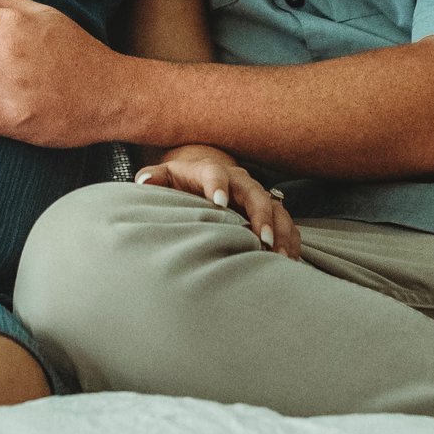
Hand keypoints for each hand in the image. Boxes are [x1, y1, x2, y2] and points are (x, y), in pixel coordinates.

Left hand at [134, 145, 300, 258]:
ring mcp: (257, 197)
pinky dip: (289, 241)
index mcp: (211, 171)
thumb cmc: (183, 181)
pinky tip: (289, 262)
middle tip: (261, 238)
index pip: (215, 173)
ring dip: (280, 232)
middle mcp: (239, 182)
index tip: (218, 203)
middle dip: (261, 214)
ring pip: (277, 210)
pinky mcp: (269, 213)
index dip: (218, 185)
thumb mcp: (166, 177)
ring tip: (280, 257)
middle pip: (255, 193)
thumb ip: (154, 178)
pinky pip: (286, 224)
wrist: (207, 176)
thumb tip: (144, 182)